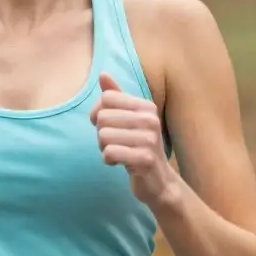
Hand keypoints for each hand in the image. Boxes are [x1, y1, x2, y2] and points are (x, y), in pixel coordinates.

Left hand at [92, 72, 178, 206]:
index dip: (98, 114)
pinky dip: (108, 160)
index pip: (106, 98)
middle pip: (102, 117)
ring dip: (104, 148)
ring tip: (118, 153)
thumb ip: (115, 97)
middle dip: (101, 134)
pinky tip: (119, 163)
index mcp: (146, 107)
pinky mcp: (145, 159)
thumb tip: (102, 74)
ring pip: (103, 136)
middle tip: (115, 143)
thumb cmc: (138, 147)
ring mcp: (150, 139)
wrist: (157, 181)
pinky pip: (110, 153)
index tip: (106, 126)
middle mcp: (150, 120)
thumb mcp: (127, 119)